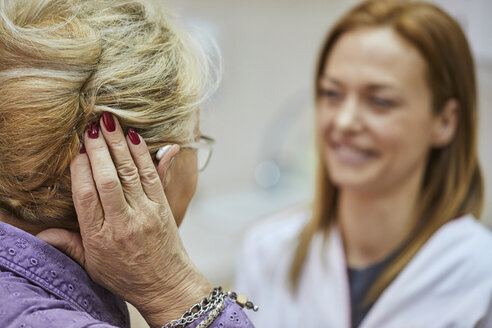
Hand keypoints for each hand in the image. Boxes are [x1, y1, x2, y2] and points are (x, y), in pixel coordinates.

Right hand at [37, 114, 210, 327]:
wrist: (166, 284)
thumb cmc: (127, 275)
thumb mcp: (93, 266)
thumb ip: (69, 245)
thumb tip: (43, 233)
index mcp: (99, 237)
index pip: (86, 196)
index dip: (80, 170)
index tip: (77, 150)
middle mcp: (122, 222)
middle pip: (107, 180)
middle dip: (99, 150)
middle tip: (91, 127)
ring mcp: (145, 213)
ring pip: (130, 173)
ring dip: (119, 145)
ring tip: (110, 123)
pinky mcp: (162, 208)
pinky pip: (152, 177)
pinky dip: (144, 155)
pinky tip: (136, 138)